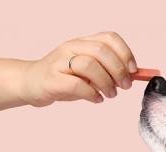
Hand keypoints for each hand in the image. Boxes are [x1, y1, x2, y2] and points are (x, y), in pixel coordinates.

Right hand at [20, 31, 137, 106]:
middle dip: (118, 70)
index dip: (125, 53)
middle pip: (101, 51)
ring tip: (110, 94)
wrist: (31, 83)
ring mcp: (60, 62)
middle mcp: (72, 48)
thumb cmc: (64, 78)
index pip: (109, 38)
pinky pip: (76, 85)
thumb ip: (108, 71)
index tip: (133, 70)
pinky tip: (97, 99)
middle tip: (124, 86)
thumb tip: (131, 76)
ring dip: (106, 83)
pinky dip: (92, 94)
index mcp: (83, 43)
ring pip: (89, 65)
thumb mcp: (88, 72)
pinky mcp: (53, 79)